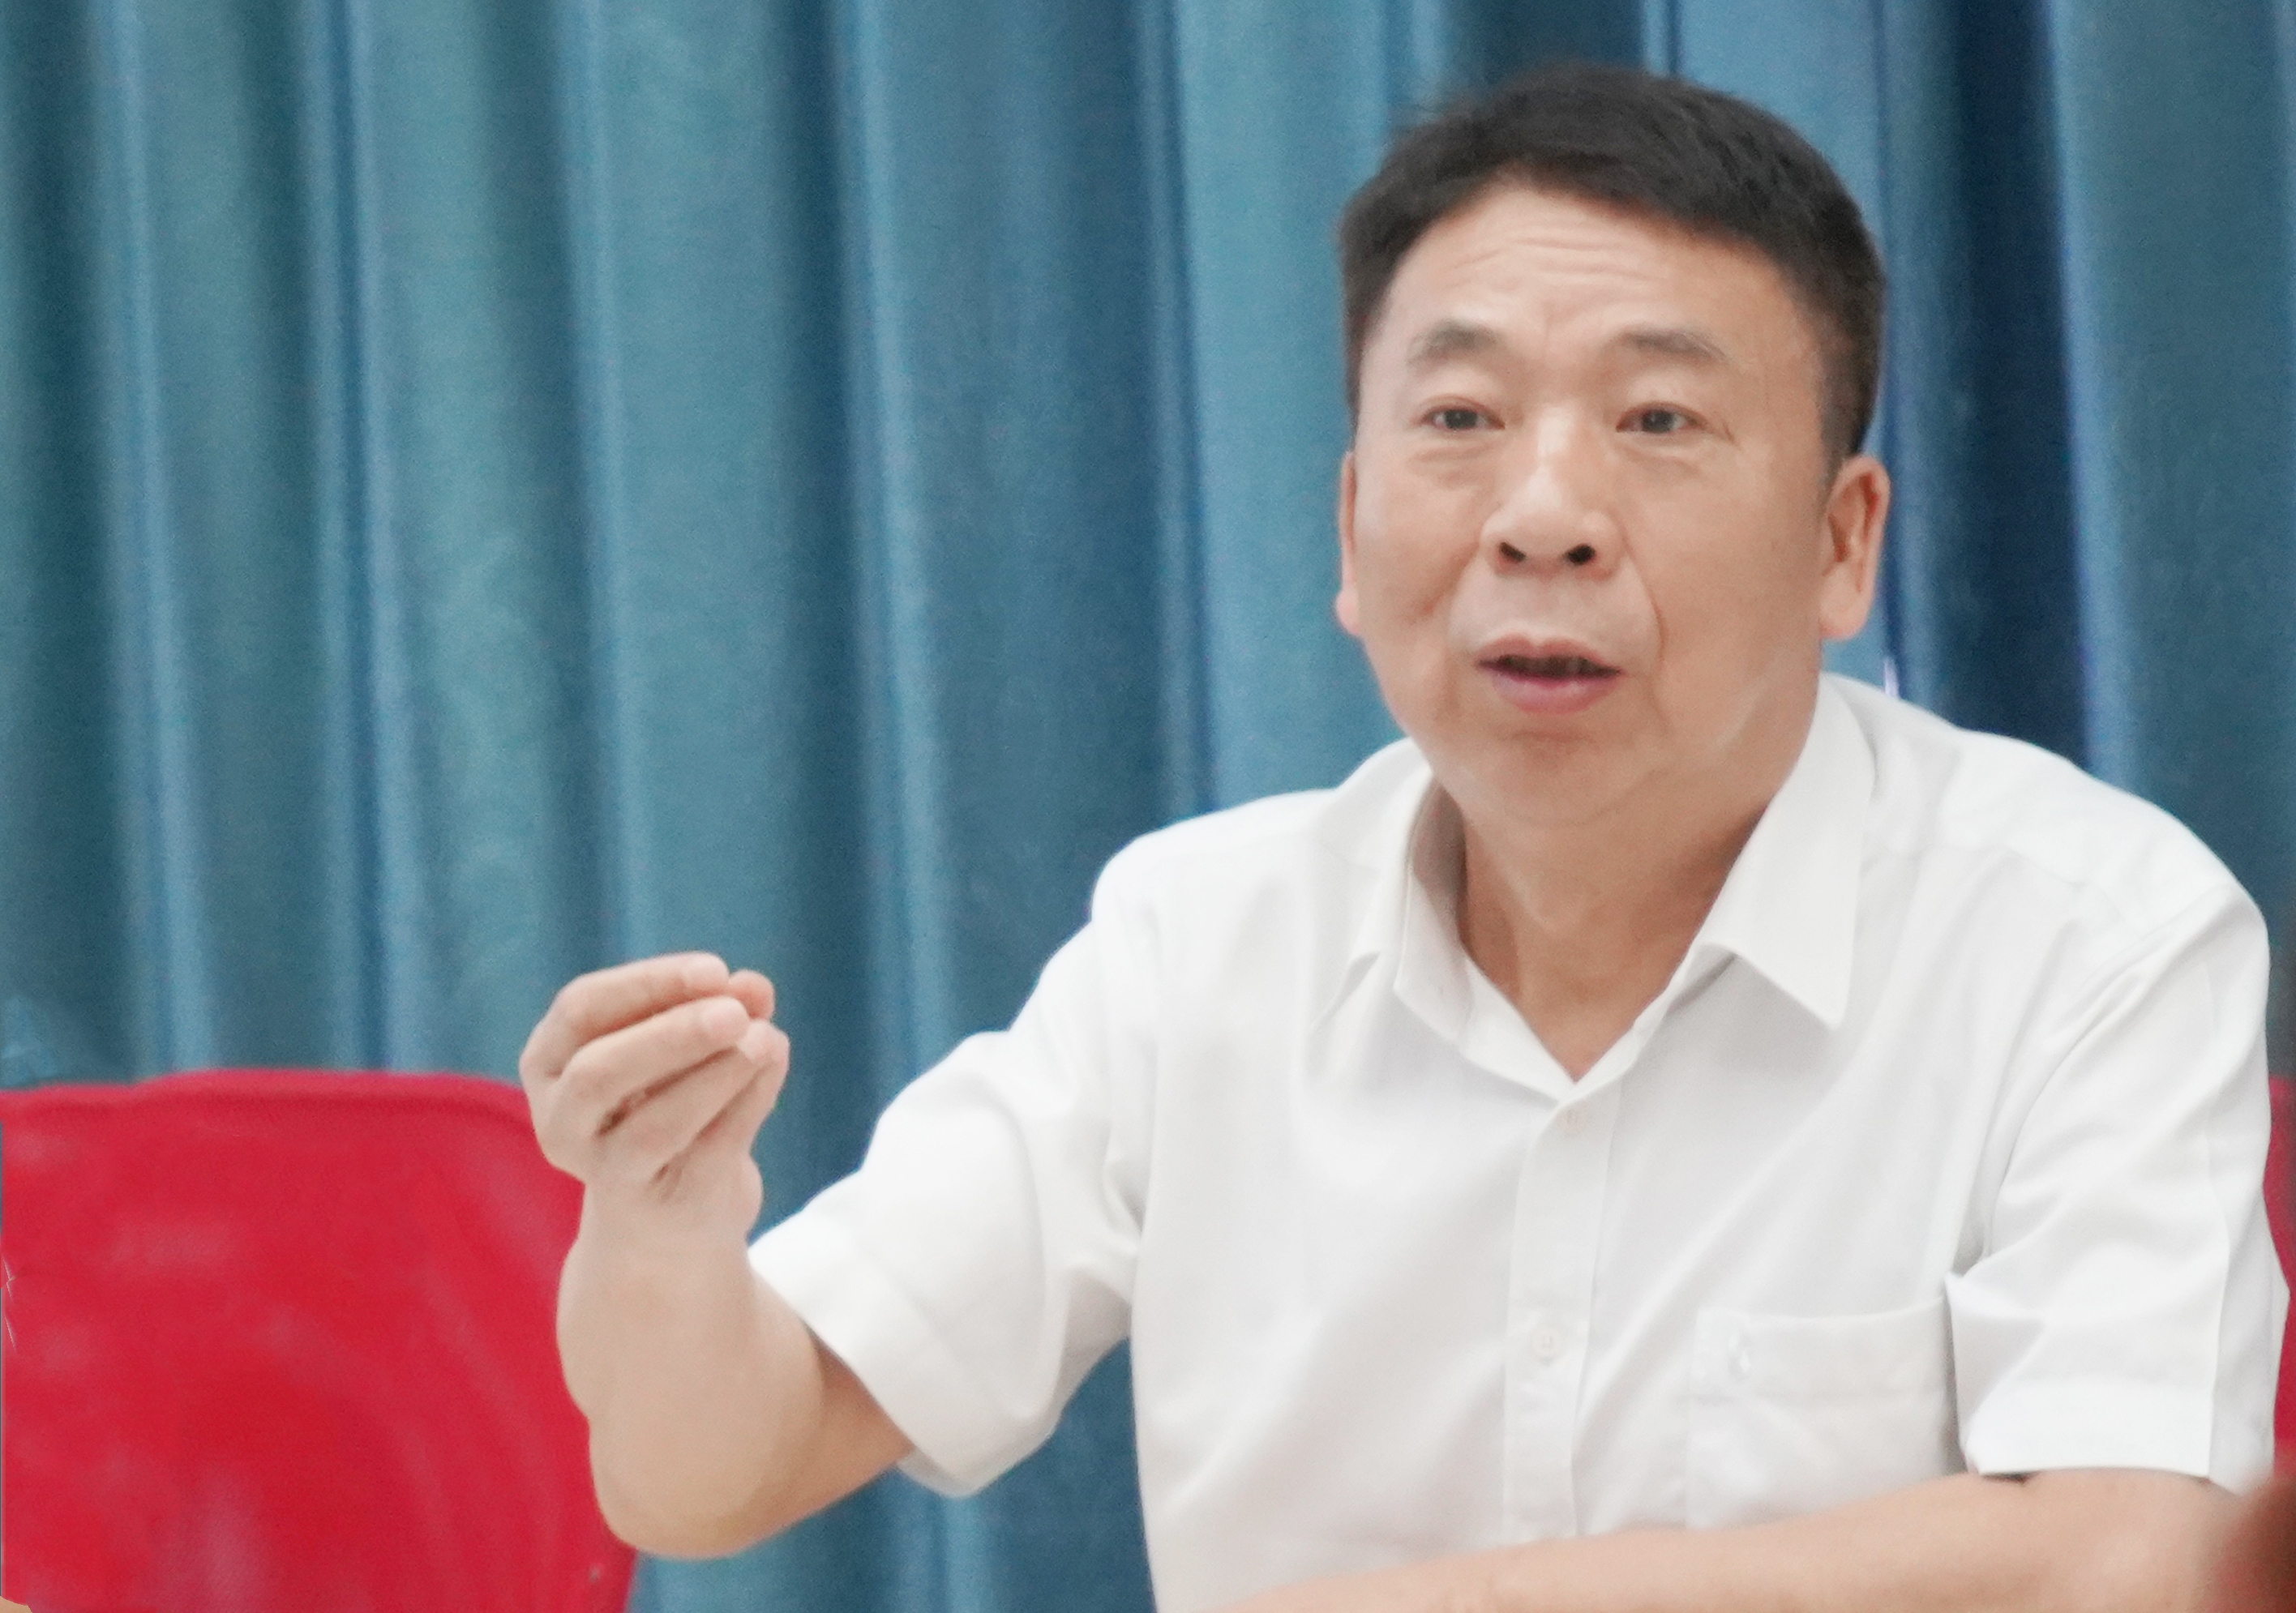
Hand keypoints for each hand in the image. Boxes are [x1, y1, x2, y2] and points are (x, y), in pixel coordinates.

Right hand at [520, 952, 788, 1241]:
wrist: (669, 1211)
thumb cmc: (668, 1099)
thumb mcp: (683, 1045)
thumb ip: (717, 1007)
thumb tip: (754, 987)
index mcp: (548, 1063)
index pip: (581, 1010)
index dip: (648, 984)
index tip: (715, 969)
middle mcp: (561, 1122)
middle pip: (598, 1072)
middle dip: (671, 1035)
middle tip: (735, 1013)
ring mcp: (605, 1174)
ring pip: (655, 1126)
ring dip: (717, 1074)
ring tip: (768, 1038)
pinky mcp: (664, 1205)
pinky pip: (709, 1151)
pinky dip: (749, 1102)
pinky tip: (775, 1063)